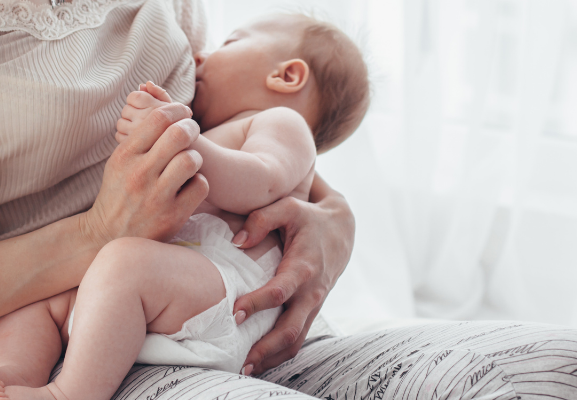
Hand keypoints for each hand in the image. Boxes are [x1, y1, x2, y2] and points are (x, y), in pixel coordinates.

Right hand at [83, 99, 208, 245]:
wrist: (106, 236)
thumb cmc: (118, 192)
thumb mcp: (119, 161)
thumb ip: (140, 137)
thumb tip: (167, 110)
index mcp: (125, 155)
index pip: (158, 118)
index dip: (177, 109)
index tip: (183, 112)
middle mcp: (140, 173)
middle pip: (179, 134)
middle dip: (191, 128)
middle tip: (192, 132)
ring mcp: (156, 196)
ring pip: (191, 159)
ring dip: (195, 157)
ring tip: (190, 162)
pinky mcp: (172, 216)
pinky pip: (200, 186)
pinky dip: (199, 182)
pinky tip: (190, 184)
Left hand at [115, 81, 174, 143]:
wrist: (185, 152)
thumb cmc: (178, 126)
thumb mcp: (174, 107)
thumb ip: (158, 93)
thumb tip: (144, 84)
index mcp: (156, 108)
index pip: (132, 96)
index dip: (135, 100)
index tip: (144, 107)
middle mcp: (147, 120)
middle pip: (125, 109)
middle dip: (132, 113)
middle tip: (143, 119)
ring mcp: (139, 135)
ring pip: (120, 123)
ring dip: (127, 125)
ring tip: (140, 129)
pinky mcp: (133, 148)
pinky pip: (119, 136)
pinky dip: (124, 136)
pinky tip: (137, 139)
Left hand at [230, 175, 354, 374]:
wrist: (342, 229)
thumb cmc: (309, 218)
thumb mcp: (288, 208)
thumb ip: (261, 220)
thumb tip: (236, 242)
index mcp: (304, 267)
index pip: (280, 292)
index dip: (257, 304)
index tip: (234, 312)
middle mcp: (312, 291)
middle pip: (291, 329)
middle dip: (266, 347)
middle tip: (241, 360)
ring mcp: (313, 304)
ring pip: (296, 340)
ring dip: (272, 357)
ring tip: (246, 368)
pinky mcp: (311, 310)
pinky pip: (298, 338)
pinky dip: (280, 353)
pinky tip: (260, 361)